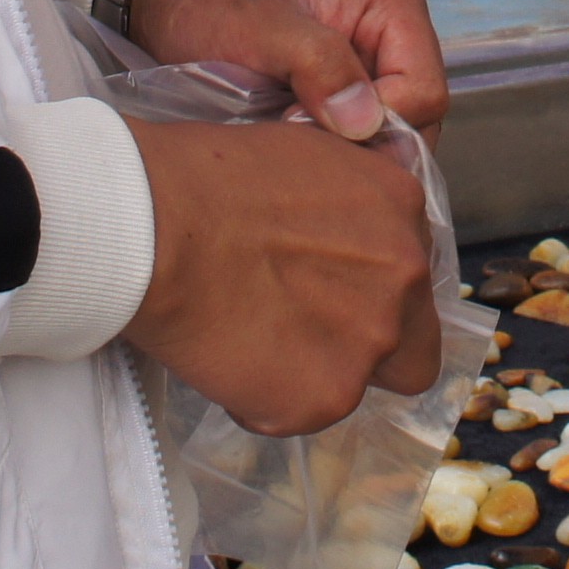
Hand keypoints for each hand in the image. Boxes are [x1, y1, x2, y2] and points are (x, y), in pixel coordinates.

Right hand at [118, 114, 438, 435]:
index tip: (330, 293)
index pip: (413, 274)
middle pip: (410, 344)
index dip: (372, 292)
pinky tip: (222, 358)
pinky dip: (260, 399)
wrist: (154, 224)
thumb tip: (331, 230)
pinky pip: (295, 413)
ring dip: (307, 373)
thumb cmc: (202, 176)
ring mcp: (368, 341)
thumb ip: (344, 204)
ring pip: (353, 385)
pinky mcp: (322, 396)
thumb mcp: (302, 155)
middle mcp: (403, 276)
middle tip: (298, 330)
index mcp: (400, 205)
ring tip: (245, 339)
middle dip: (361, 347)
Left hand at [123, 0, 446, 135]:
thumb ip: (315, 61)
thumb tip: (365, 121)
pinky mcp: (357, 102)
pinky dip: (334, 161)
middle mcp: (399, 38)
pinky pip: (367, 147)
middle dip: (361, 148)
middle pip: (417, 124)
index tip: (298, 123)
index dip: (373, 124)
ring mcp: (380, 72)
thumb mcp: (256, 24)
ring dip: (346, 159)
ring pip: (394, 143)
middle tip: (292, 143)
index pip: (423, 92)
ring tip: (288, 147)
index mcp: (392, 2)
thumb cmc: (213, 5)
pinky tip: (292, 154)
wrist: (179, 10)